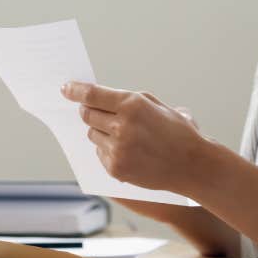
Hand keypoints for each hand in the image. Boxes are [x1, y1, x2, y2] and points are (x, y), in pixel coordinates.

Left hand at [61, 81, 207, 194]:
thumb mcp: (155, 105)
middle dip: (88, 110)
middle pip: (86, 114)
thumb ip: (125, 99)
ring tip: (121, 134)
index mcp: (132, 105)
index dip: (75, 90)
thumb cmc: (176, 131)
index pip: (91, 94)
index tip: (65, 88)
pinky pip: (99, 153)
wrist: (192, 165)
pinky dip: (107, 149)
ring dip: (100, 131)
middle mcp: (122, 126)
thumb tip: (96, 97)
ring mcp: (118, 149)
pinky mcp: (116, 168)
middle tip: (92, 109)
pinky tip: (127, 150)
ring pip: (92, 134)